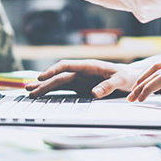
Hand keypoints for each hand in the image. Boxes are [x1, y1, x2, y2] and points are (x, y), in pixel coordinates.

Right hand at [25, 59, 140, 97]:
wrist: (131, 79)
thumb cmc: (126, 77)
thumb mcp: (121, 81)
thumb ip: (108, 86)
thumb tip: (94, 93)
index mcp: (89, 66)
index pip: (67, 65)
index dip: (53, 70)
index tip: (42, 77)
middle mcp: (81, 72)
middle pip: (59, 76)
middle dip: (44, 82)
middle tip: (30, 90)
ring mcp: (79, 80)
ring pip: (58, 82)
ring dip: (44, 87)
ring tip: (29, 92)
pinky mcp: (80, 87)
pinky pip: (64, 89)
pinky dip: (52, 92)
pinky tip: (42, 95)